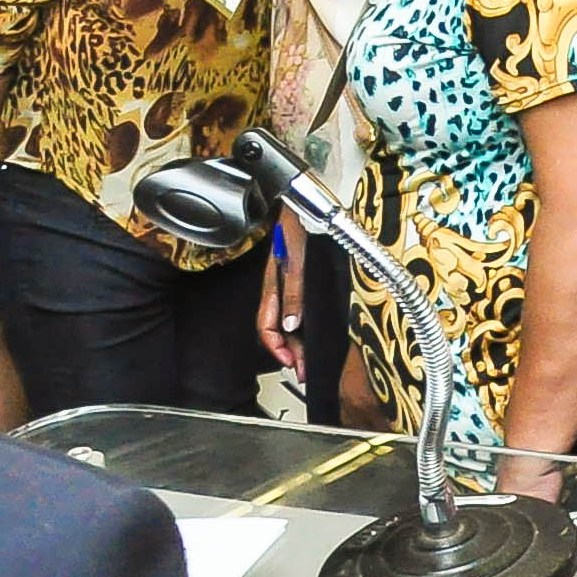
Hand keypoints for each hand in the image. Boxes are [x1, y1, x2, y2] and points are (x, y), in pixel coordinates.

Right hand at [256, 212, 307, 369]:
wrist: (299, 207)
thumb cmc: (297, 227)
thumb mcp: (298, 262)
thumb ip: (294, 293)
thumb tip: (291, 325)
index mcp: (272, 289)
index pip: (266, 328)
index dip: (278, 348)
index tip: (292, 362)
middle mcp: (276, 291)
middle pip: (276, 329)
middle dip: (289, 352)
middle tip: (304, 369)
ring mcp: (286, 286)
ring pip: (285, 321)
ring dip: (296, 341)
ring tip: (307, 359)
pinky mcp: (297, 280)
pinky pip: (295, 309)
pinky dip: (302, 325)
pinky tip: (310, 333)